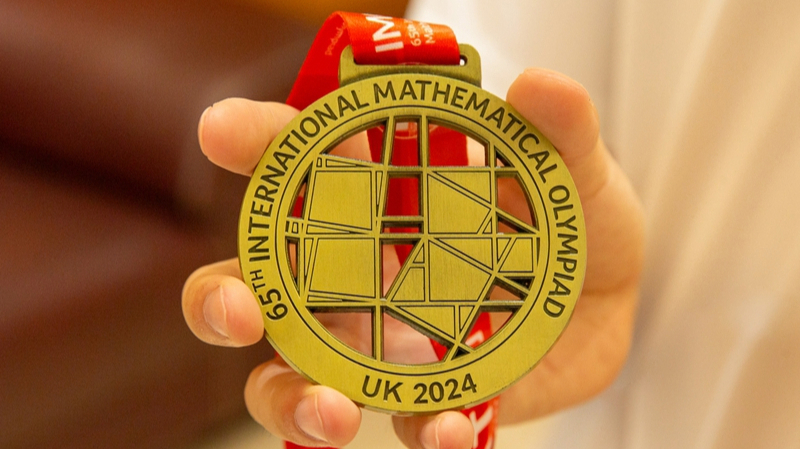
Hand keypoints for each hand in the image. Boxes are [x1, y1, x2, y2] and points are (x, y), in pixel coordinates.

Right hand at [181, 68, 643, 447]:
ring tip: (333, 411)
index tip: (221, 134)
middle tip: (240, 310)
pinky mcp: (424, 392)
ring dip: (293, 399)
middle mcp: (348, 274)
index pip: (295, 162)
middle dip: (222, 300)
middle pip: (251, 289)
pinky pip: (403, 423)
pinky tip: (448, 428)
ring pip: (291, 379)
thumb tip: (538, 87)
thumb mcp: (572, 166)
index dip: (253, 145)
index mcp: (369, 197)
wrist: (607, 294)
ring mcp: (376, 342)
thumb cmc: (567, 214)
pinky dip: (422, 432)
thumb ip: (561, 128)